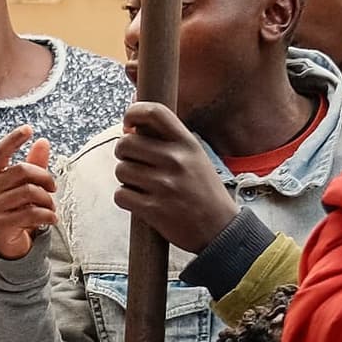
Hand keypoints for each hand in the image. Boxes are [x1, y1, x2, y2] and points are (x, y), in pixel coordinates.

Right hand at [0, 126, 59, 262]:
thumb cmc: (14, 208)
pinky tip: (51, 218)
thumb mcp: (22, 185)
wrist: (4, 242)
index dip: (13, 139)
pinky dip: (48, 215)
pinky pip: (31, 213)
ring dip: (48, 200)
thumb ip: (32, 164)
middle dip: (44, 178)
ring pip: (29, 192)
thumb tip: (43, 142)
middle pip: (22, 171)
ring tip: (51, 206)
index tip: (28, 129)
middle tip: (53, 188)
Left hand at [111, 99, 241, 253]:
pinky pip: (121, 195)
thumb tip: (131, 126)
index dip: (133, 112)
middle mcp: (175, 160)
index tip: (129, 124)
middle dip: (124, 153)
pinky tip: (142, 201)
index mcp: (187, 143)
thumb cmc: (204, 191)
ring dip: (126, 179)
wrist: (220, 230)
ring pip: (121, 170)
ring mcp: (164, 185)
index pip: (154, 112)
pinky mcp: (153, 209)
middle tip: (135, 162)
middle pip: (125, 144)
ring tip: (144, 185)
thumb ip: (168, 140)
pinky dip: (126, 199)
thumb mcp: (196, 157)